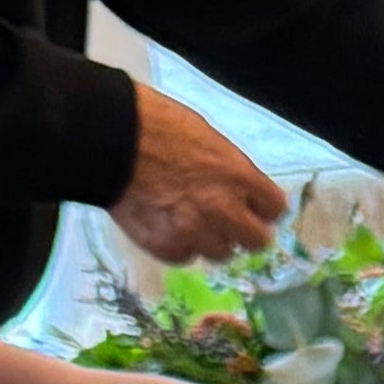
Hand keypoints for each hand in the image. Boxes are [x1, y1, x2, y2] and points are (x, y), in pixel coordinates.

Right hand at [111, 85, 289, 263]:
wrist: (108, 137)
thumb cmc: (154, 126)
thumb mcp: (207, 139)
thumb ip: (230, 170)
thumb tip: (242, 190)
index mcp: (238, 176)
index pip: (275, 209)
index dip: (264, 210)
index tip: (256, 209)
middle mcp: (222, 208)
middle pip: (257, 241)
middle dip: (245, 233)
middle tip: (228, 224)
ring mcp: (194, 230)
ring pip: (220, 253)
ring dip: (209, 240)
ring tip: (188, 220)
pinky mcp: (165, 245)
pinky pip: (184, 257)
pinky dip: (178, 246)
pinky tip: (165, 225)